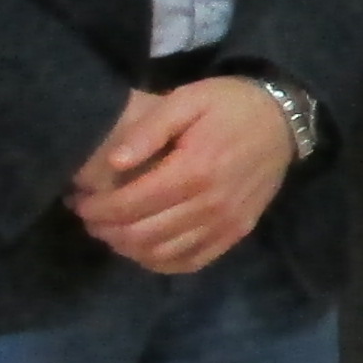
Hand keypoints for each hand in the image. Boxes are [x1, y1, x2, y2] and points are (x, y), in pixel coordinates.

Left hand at [68, 81, 294, 276]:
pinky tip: (145, 248)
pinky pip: (191, 262)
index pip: (131, 205)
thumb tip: (114, 162)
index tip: (79, 201)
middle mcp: (210, 205)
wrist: (283, 120)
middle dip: (106, 230)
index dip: (97, 209)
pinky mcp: (236, 234)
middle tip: (89, 217)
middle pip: (142, 235)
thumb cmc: (228, 105)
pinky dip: (161, 262)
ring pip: (163, 254)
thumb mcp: (186, 99)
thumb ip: (148, 129)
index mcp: (194, 170)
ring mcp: (225, 224)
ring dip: (128, 248)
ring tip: (112, 231)